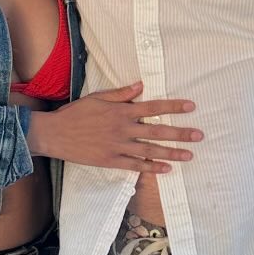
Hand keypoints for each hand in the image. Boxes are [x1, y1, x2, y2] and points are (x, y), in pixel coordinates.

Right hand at [29, 82, 201, 171]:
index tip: (191, 107)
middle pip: (157, 131)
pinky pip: (135, 165)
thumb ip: (121, 94)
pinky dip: (151, 167)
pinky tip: (166, 169)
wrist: (54, 134)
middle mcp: (123, 129)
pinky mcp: (111, 160)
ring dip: (171, 153)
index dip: (173, 107)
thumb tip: (141, 85)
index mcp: (121, 111)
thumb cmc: (75, 114)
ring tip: (189, 155)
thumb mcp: (97, 98)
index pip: (153, 107)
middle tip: (199, 136)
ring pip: (150, 151)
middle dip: (180, 133)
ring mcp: (118, 146)